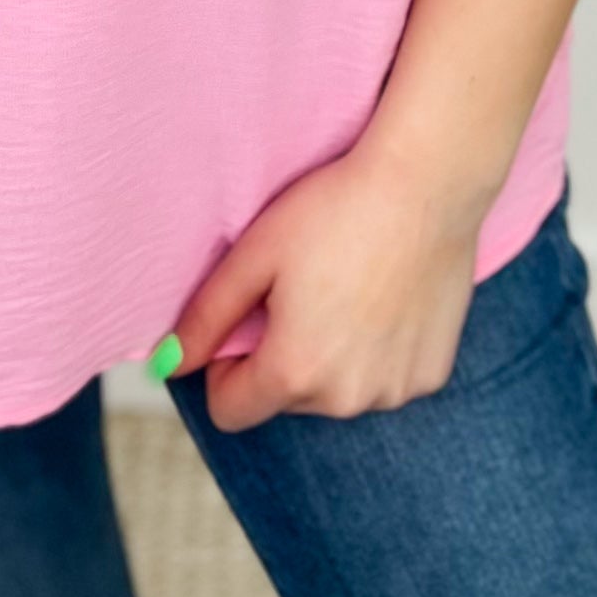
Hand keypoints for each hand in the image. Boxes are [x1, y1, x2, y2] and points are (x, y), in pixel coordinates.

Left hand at [164, 131, 489, 432]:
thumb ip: (206, 318)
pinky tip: (386, 298)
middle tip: (302, 289)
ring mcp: (393, 392)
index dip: (225, 367)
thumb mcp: (254, 255)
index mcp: (293, 373)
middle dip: (282, 356)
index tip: (246, 320)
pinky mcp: (429, 376)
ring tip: (348, 289)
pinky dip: (376, 352)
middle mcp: (345, 399)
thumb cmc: (334, 210)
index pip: (230, 411)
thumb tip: (168, 365)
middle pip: (285, 399)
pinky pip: (382, 380)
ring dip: (330, 357)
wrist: (426, 184)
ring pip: (335, 391)